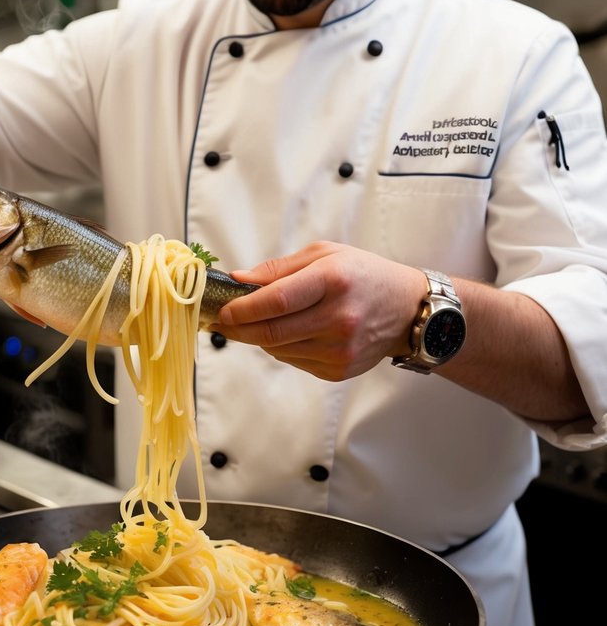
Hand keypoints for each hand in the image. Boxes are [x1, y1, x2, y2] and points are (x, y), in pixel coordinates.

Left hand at [216, 242, 425, 380]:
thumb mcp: (323, 254)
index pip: (276, 301)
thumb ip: (277, 269)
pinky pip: (294, 360)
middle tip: (221, 321)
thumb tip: (237, 280)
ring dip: (258, 337)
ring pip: (278, 349)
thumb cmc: (361, 274)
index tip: (222, 309)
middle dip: (238, 328)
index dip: (242, 308)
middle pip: (271, 332)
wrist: (405, 309)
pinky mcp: (339, 370)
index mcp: (332, 280)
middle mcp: (338, 318)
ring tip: (255, 322)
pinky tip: (289, 332)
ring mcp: (340, 349)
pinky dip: (281, 347)